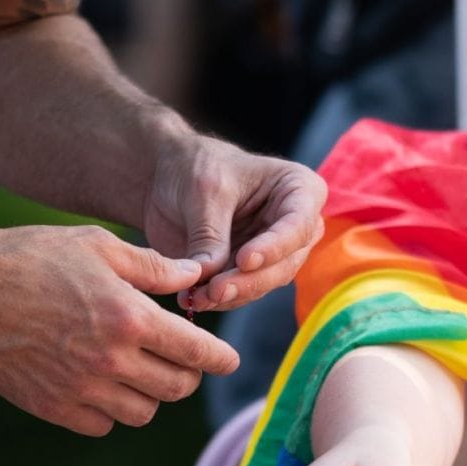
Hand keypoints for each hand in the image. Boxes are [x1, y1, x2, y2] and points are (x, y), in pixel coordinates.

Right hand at [0, 222, 238, 433]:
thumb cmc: (30, 256)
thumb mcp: (97, 245)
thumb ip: (153, 266)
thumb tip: (195, 278)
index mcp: (130, 318)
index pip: (198, 353)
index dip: (220, 358)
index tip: (227, 360)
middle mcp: (111, 360)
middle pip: (177, 388)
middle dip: (187, 374)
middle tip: (179, 359)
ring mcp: (81, 389)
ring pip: (143, 412)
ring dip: (149, 393)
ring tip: (137, 369)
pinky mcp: (53, 407)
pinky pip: (102, 424)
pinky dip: (110, 410)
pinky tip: (101, 384)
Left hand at [144, 134, 325, 314]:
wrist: (167, 177)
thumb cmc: (195, 166)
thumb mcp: (204, 191)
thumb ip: (211, 233)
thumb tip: (210, 274)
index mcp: (299, 190)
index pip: (298, 225)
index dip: (275, 247)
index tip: (244, 259)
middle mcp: (295, 225)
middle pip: (285, 263)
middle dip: (250, 280)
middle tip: (217, 289)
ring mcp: (274, 252)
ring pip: (264, 283)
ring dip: (232, 295)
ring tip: (198, 297)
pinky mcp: (248, 271)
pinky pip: (241, 292)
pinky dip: (219, 299)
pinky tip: (193, 298)